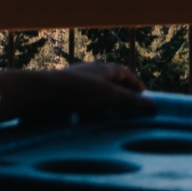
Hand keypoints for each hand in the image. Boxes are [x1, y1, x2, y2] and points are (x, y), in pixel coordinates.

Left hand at [0, 60, 145, 125]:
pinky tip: (91, 123)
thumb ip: (130, 100)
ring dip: (106, 105)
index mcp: (103, 68)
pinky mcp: (64, 96)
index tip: (145, 100)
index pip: (125, 73)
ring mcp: (76, 83)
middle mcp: (90, 73)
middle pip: (111, 83)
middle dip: (122, 95)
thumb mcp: (109, 96)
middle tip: (131, 112)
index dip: (136, 86)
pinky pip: (83, 103)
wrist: (40, 94)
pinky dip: (92, 111)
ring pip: (96, 93)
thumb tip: (151, 103)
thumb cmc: (77, 91)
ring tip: (114, 120)